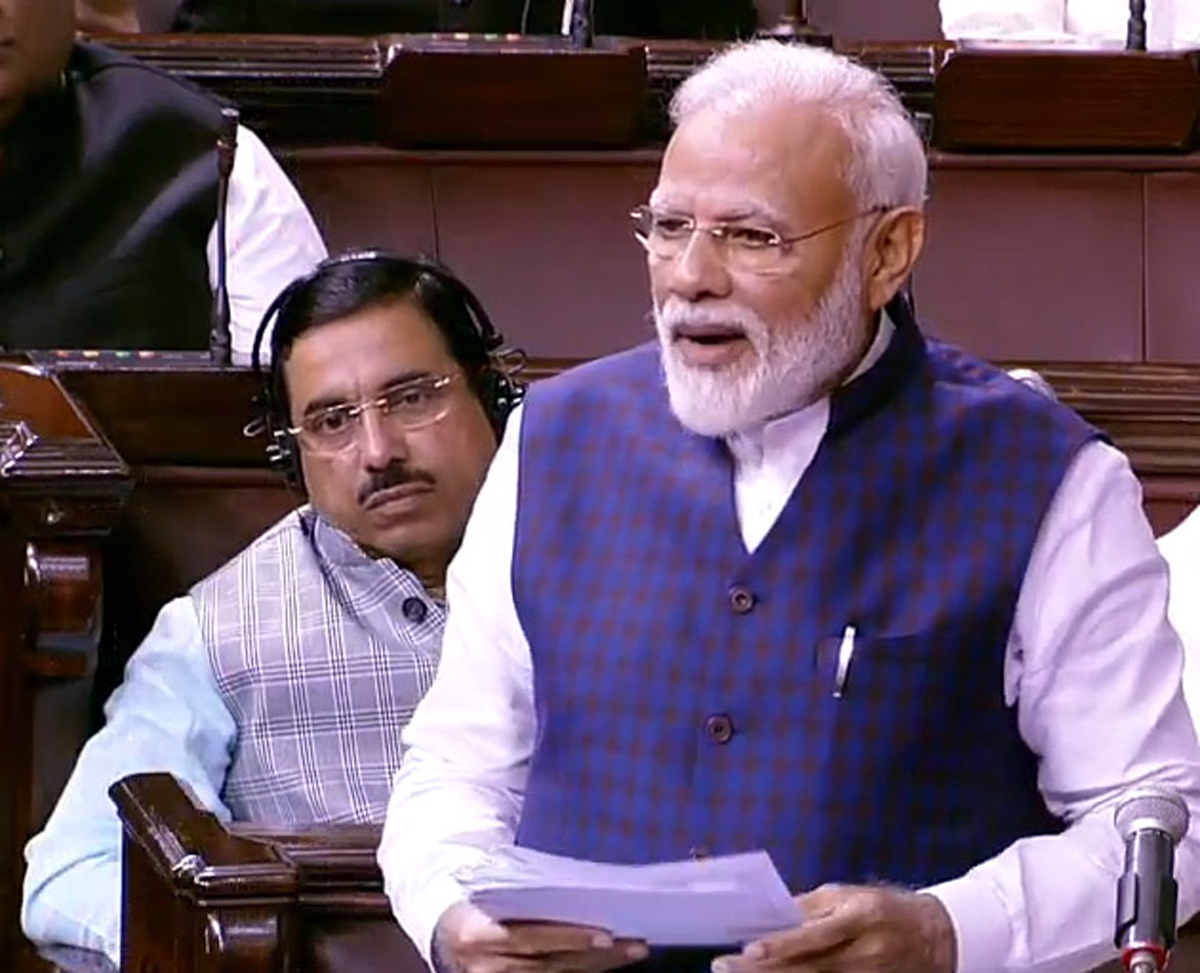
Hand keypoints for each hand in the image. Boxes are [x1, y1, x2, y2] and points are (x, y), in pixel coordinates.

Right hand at [433, 901, 649, 972]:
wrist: (446, 932)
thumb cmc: (476, 901)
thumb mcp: (490, 892)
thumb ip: (523, 894)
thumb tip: (576, 883)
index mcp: (479, 934)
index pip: (531, 939)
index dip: (568, 938)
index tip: (604, 934)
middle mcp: (487, 966)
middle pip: (551, 964)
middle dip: (595, 955)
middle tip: (633, 944)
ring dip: (597, 966)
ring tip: (631, 951)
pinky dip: (581, 971)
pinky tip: (606, 962)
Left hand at [710, 885, 955, 972]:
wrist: (937, 937)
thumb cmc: (884, 908)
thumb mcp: (851, 895)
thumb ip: (812, 906)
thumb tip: (772, 914)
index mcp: (860, 918)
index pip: (815, 936)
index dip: (781, 946)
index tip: (749, 950)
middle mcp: (863, 954)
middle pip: (808, 968)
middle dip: (764, 970)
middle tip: (725, 966)